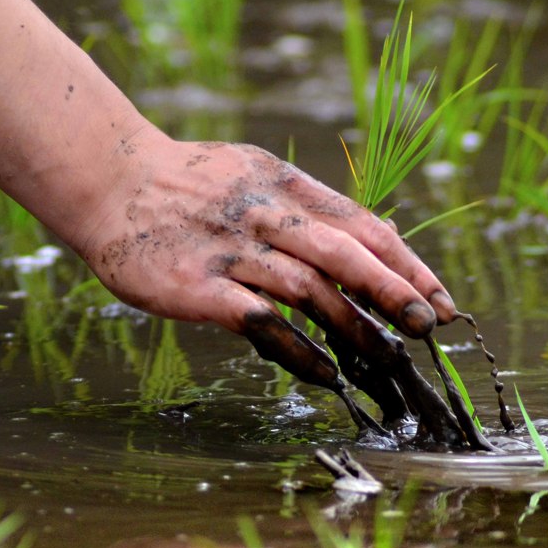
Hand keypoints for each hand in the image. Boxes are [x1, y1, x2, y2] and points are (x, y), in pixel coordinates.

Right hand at [77, 132, 456, 343]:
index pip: (363, 225)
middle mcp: (266, 213)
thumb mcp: (254, 175)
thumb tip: (365, 246)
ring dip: (354, 326)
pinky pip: (260, 321)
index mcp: (286, 184)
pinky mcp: (199, 286)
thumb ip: (305, 209)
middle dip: (395, 291)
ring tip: (387, 358)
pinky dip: (298, 349)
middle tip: (429, 327)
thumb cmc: (187, 185)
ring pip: (308, 289)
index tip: (440, 300)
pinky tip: (326, 373)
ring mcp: (232, 250)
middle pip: (345, 253)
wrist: (107, 180)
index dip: (408, 264)